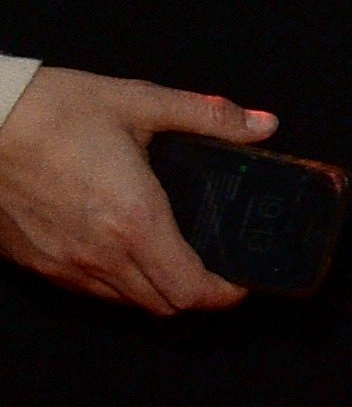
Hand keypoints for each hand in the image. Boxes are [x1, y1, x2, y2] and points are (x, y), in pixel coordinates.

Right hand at [0, 70, 270, 312]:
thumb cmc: (52, 110)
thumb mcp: (141, 102)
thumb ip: (209, 117)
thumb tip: (264, 125)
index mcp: (134, 221)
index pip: (190, 291)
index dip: (227, 293)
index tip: (246, 278)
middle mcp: (98, 256)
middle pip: (162, 304)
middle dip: (197, 292)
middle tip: (218, 264)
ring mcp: (61, 265)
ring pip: (123, 301)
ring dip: (155, 288)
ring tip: (175, 254)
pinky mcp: (33, 262)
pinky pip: (85, 289)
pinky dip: (115, 280)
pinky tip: (122, 246)